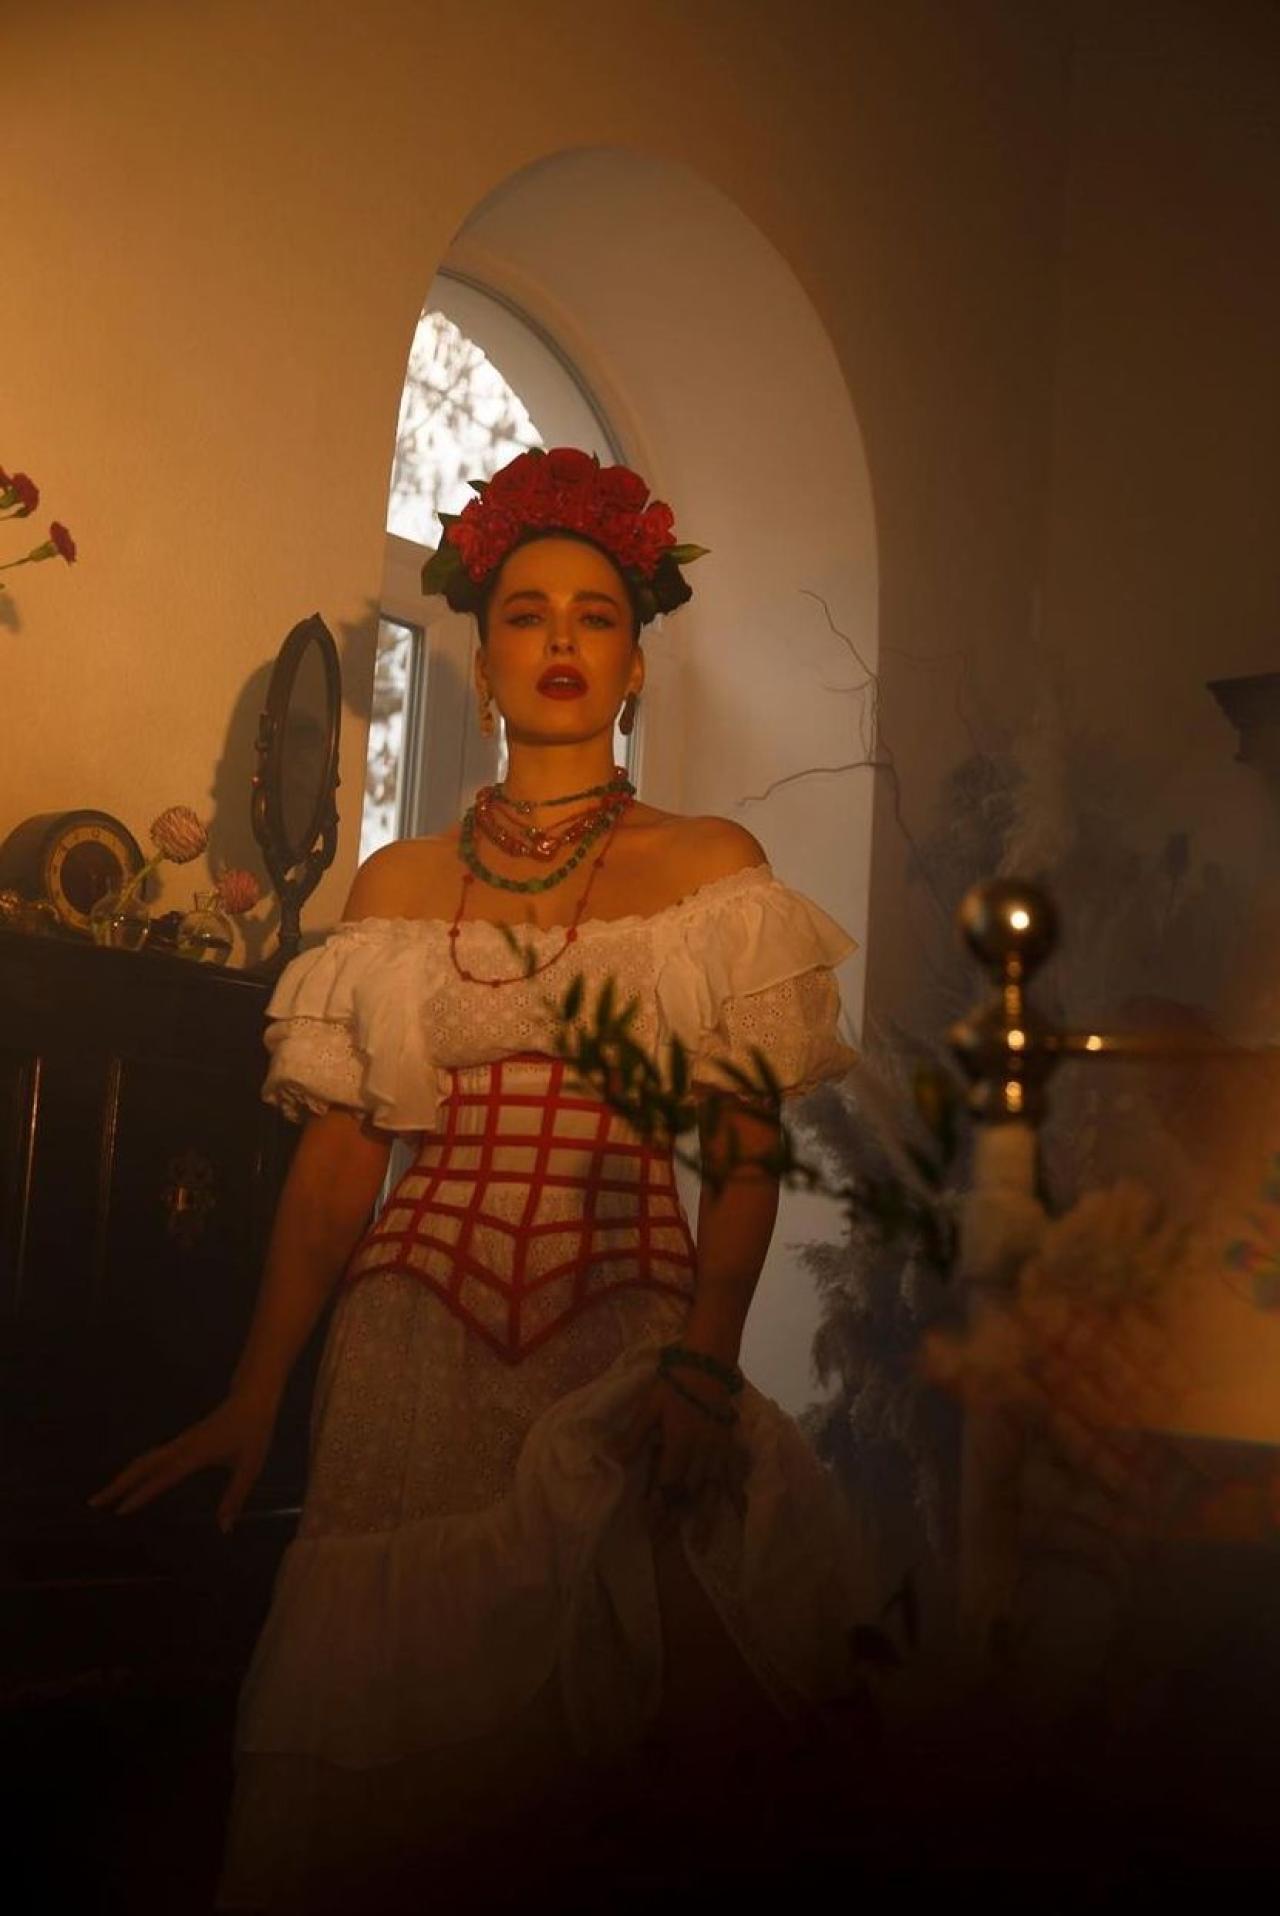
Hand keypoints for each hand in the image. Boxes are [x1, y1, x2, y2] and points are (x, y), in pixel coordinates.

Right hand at [86, 1391, 277, 1532]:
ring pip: (145, 1459)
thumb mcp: (250, 1466)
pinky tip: (136, 1478)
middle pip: (142, 1465)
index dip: (140, 1494)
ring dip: (125, 1475)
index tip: (119, 1510)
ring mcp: (180, 1441)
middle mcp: (181, 1447)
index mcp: (194, 1455)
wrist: (253, 1397)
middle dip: (118, 1484)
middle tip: (94, 1503)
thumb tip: (224, 1528)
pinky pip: (154, 1455)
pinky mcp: (183, 1440)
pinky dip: (138, 1468)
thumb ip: (235, 1497)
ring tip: (106, 1494)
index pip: (162, 1477)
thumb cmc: (253, 1431)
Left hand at [615, 1366, 748, 1539]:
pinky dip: (735, 1498)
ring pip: (712, 1490)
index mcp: (681, 1441)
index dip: (658, 1501)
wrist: (708, 1363)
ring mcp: (719, 1450)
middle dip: (676, 1515)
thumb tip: (614, 1458)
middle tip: (664, 1540)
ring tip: (700, 1544)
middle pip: (689, 1491)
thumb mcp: (648, 1405)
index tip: (648, 1520)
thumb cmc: (674, 1383)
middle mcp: (703, 1451)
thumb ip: (634, 1435)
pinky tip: (737, 1516)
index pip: (668, 1480)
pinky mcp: (729, 1446)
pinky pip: (734, 1477)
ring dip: (704, 1517)